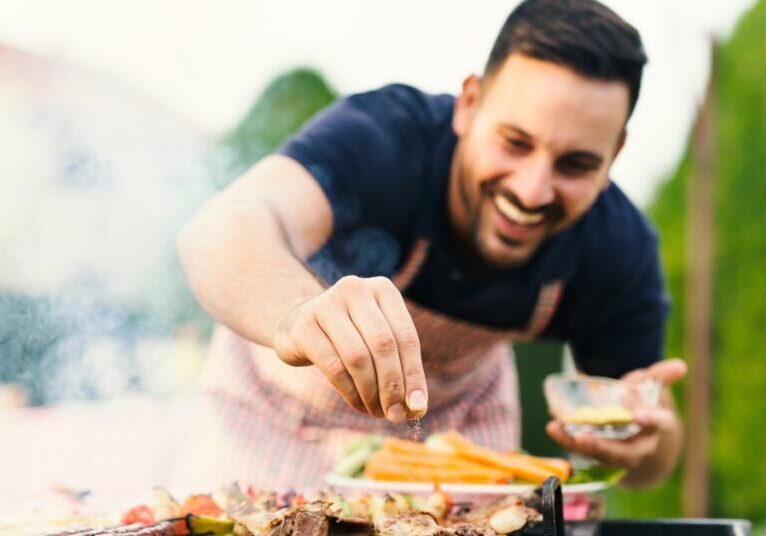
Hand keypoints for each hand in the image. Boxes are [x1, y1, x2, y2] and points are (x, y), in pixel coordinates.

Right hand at [273, 275, 426, 422]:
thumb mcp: (377, 339)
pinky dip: (350, 392)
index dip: (414, 374)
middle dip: (392, 386)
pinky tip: (358, 404)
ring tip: (377, 412)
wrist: (298, 324)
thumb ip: (399, 366)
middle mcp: (355, 289)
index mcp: (383, 289)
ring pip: (358, 357)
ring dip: (371, 392)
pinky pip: (334, 367)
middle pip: (383, 345)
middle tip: (396, 415)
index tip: (418, 406)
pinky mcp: (304, 326)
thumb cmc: (350, 335)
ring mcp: (326, 305)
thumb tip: (416, 407)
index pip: (406, 336)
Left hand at [546, 359, 686, 475]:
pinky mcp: (599, 454)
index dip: (650, 420)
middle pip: (624, 453)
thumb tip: (680, 366)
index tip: (638, 416)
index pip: (659, 424)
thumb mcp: (651, 388)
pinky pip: (583, 450)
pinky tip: (553, 427)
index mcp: (657, 427)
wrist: (639, 435)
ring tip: (556, 429)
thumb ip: (659, 376)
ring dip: (576, 445)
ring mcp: (618, 454)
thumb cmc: (644, 405)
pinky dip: (567, 439)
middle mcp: (639, 446)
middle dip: (604, 447)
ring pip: (600, 456)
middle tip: (584, 438)